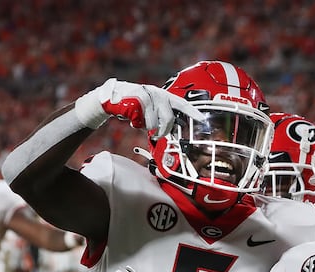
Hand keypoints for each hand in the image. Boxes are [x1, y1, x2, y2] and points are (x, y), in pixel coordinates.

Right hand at [74, 78, 204, 135]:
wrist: (111, 97)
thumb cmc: (134, 105)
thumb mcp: (151, 107)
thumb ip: (162, 115)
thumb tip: (174, 129)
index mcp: (164, 95)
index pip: (182, 104)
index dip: (193, 112)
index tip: (203, 119)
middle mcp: (158, 93)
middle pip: (168, 119)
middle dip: (163, 131)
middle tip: (157, 135)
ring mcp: (147, 95)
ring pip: (154, 123)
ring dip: (147, 128)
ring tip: (140, 122)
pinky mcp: (137, 100)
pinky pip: (142, 122)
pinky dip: (136, 124)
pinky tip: (132, 118)